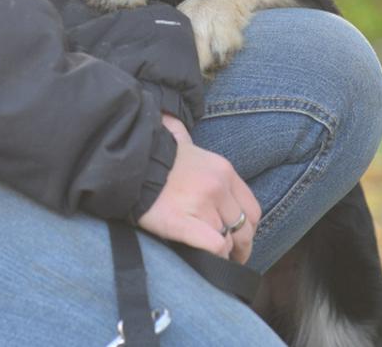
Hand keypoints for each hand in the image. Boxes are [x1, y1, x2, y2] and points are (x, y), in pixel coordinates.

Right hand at [137, 115, 260, 262]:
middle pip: (243, 229)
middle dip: (240, 248)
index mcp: (223, 171)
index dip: (248, 230)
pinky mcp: (183, 222)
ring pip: (228, 240)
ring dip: (221, 253)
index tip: (241, 241)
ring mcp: (202, 204)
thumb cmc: (157, 157)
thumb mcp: (186, 144)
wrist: (130, 163)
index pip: (252, 210)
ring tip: (211, 257)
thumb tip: (176, 123)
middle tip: (230, 258)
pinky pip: (214, 246)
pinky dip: (214, 256)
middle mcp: (217, 187)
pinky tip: (205, 258)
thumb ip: (194, 144)